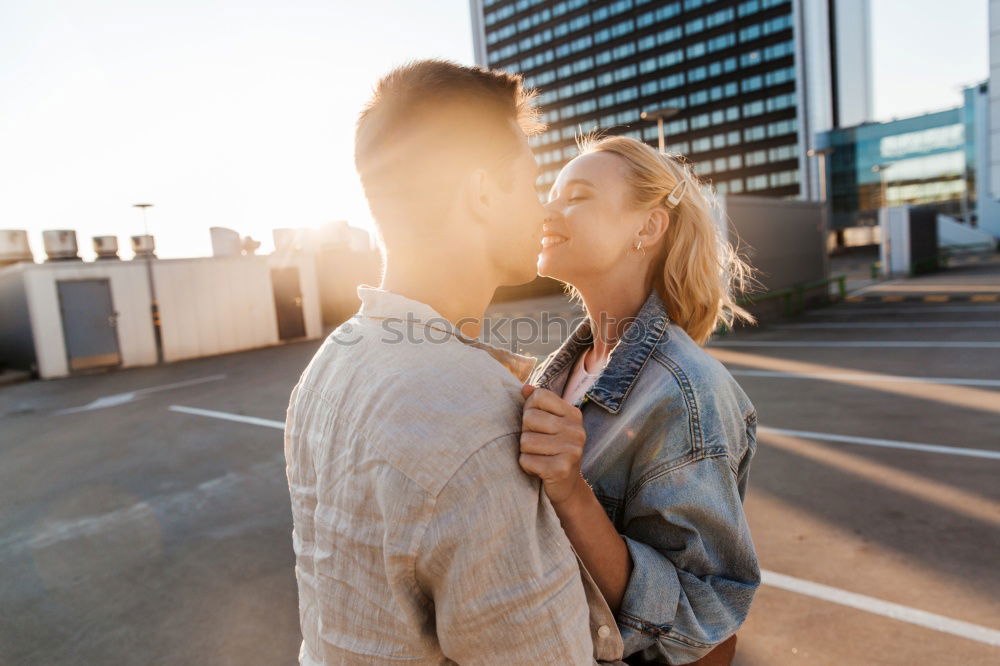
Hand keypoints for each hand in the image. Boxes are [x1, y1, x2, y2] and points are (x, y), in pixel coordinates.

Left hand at [518, 385, 587, 505]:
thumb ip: (536, 403)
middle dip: (526, 433)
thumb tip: (525, 388)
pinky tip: (539, 470)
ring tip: (539, 457)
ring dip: (525, 452)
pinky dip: (527, 466)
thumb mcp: (548, 423)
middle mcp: (576, 430)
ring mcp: (572, 450)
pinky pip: (526, 460)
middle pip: (529, 418)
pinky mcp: (561, 469)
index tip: (538, 425)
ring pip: (525, 441)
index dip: (530, 410)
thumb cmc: (553, 449)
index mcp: (573, 414)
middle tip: (539, 445)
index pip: (539, 396)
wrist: (567, 486)